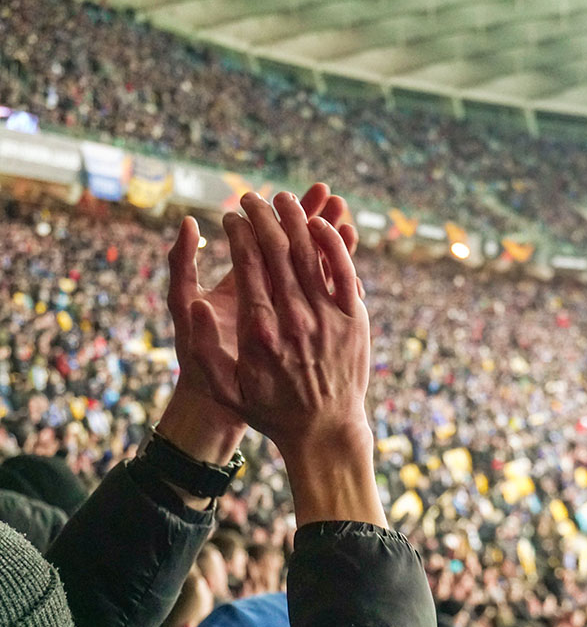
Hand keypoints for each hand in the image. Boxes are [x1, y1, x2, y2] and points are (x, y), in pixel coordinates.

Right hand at [189, 191, 385, 527]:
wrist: (324, 430)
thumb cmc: (270, 410)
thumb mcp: (225, 387)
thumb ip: (202, 347)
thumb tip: (193, 303)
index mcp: (260, 330)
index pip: (248, 262)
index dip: (239, 231)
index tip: (231, 215)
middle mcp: (295, 318)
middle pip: (279, 248)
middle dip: (263, 214)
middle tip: (252, 196)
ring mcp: (327, 316)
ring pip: (311, 251)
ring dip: (297, 217)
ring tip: (282, 196)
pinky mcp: (354, 318)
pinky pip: (345, 269)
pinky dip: (334, 241)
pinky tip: (322, 221)